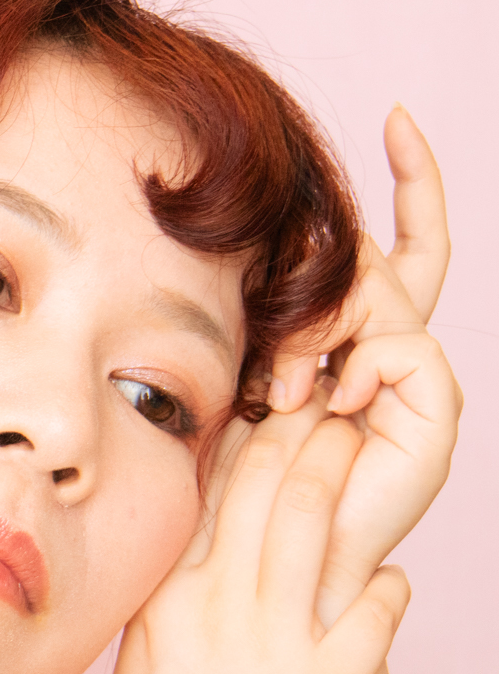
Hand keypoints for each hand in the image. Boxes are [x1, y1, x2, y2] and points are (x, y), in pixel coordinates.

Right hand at [111, 399, 411, 673]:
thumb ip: (163, 616)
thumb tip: (184, 572)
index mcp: (167, 606)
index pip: (202, 501)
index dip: (236, 445)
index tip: (257, 413)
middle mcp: (218, 609)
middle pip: (263, 492)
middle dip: (297, 435)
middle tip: (322, 403)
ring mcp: (276, 643)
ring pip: (314, 526)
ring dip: (342, 475)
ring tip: (362, 446)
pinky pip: (374, 612)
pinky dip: (391, 587)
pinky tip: (396, 575)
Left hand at [267, 106, 460, 622]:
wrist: (269, 557)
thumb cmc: (239, 478)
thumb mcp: (241, 380)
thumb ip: (256, 327)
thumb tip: (248, 255)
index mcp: (351, 341)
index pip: (397, 248)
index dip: (411, 184)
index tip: (396, 116)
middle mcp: (393, 353)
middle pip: (408, 258)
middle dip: (366, 241)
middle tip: (316, 278)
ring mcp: (417, 383)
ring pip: (384, 298)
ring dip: (318, 328)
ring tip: (280, 389)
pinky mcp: (433, 414)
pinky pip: (399, 348)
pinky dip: (349, 368)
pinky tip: (320, 404)